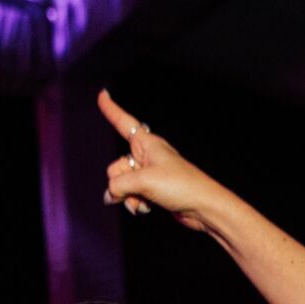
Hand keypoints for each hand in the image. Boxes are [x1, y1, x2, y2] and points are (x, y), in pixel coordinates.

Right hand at [97, 90, 232, 231]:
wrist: (202, 206)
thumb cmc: (180, 185)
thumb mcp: (144, 181)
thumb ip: (119, 185)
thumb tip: (109, 195)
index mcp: (147, 143)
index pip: (123, 122)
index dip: (111, 109)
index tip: (102, 94)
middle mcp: (146, 156)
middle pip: (116, 166)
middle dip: (119, 183)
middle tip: (136, 190)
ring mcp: (149, 174)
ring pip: (122, 184)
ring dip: (127, 196)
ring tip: (144, 202)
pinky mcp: (152, 190)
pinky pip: (131, 195)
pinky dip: (134, 203)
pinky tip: (146, 208)